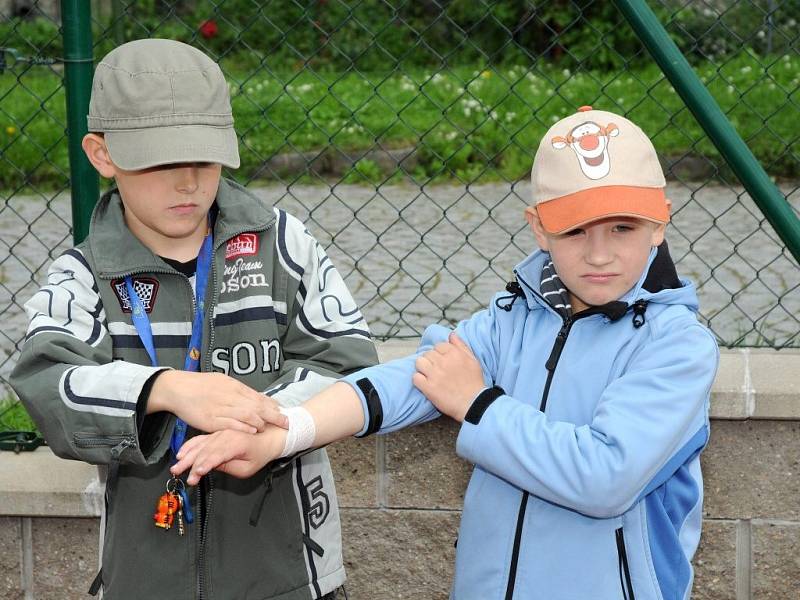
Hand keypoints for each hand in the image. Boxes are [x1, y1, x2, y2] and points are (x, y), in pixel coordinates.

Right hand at [148, 371, 287, 433]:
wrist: (177, 389)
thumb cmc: (200, 384)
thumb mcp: (222, 381)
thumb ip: (238, 390)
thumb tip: (255, 397)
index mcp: (233, 386)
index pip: (258, 396)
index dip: (272, 405)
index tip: (283, 411)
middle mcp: (230, 396)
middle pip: (257, 406)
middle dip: (274, 415)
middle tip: (286, 422)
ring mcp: (221, 408)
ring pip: (247, 415)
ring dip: (261, 422)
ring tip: (271, 428)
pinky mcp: (211, 420)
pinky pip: (231, 425)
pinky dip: (243, 428)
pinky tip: (253, 431)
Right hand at [170, 425, 287, 484]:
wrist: (269, 435)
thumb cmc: (261, 453)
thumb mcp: (249, 467)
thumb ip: (231, 468)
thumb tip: (213, 467)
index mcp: (237, 443)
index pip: (217, 455)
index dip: (206, 464)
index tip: (196, 473)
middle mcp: (227, 435)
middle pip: (205, 450)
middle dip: (190, 463)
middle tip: (178, 473)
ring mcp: (221, 433)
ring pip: (201, 444)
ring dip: (187, 456)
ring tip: (176, 466)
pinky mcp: (217, 433)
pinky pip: (201, 438)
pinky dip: (190, 445)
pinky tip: (181, 453)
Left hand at [412, 332, 484, 421]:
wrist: (474, 403)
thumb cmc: (474, 382)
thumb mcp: (473, 360)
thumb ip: (461, 345)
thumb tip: (451, 334)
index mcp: (454, 353)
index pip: (438, 346)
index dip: (439, 354)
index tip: (443, 362)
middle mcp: (443, 362)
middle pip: (427, 353)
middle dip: (431, 360)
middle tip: (436, 370)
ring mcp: (435, 374)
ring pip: (419, 363)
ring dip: (422, 368)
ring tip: (429, 375)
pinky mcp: (429, 387)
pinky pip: (415, 378)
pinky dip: (419, 380)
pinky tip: (425, 384)